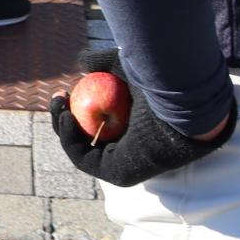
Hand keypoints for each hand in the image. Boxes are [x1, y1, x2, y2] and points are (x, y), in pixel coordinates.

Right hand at [48, 50, 235, 186]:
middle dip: (64, 117)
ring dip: (62, 127)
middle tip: (59, 97)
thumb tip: (83, 64)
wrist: (180, 102)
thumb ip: (103, 64)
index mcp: (134, 127)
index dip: (74, 109)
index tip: (65, 90)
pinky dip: (69, 140)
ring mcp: (126, 163)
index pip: (96, 123)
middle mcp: (130, 147)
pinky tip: (67, 117)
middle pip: (85, 137)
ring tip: (61, 105)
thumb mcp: (123, 66)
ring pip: (81, 149)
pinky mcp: (121, 175)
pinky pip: (85, 160)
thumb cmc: (160, 82)